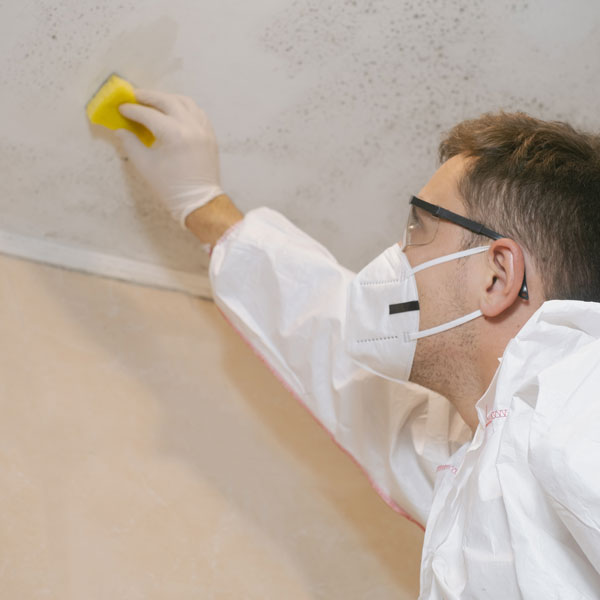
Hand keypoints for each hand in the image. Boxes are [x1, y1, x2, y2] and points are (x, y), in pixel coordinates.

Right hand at [115, 89, 224, 230]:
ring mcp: (204, 130)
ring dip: (169, 99)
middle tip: (135, 96)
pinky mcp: (210, 135)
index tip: (122, 108)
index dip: (133, 110)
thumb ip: (131, 144)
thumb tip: (121, 130)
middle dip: (149, 97)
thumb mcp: (145, 166)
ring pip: (186, 102)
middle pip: (168, 101)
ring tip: (154, 102)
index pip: (149, 114)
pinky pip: (198, 113)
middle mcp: (191, 127)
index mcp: (174, 134)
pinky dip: (185, 108)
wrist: (199, 202)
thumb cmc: (171, 188)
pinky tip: (175, 112)